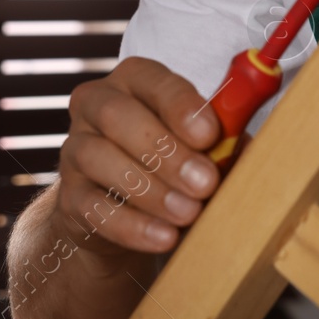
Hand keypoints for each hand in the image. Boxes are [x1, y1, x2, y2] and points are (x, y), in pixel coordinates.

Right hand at [56, 57, 220, 253]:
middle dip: (166, 151)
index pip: (153, 80)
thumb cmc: (173, 159)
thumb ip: (224, 138)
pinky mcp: (68, 196)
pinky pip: (93, 207)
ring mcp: (75, 149)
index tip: (210, 134)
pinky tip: (164, 237)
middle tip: (205, 182)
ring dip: (151, 190)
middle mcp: (96, 105)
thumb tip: (250, 147)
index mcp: (134, 80)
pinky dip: (132, 225)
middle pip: (119, 117)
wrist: (125, 209)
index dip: (181, 105)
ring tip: (189, 213)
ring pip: (99, 159)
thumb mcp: (201, 143)